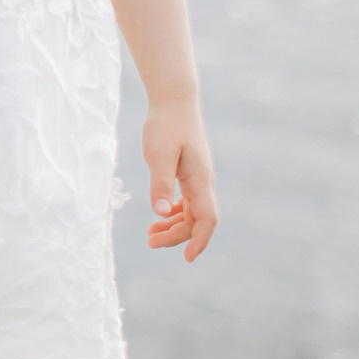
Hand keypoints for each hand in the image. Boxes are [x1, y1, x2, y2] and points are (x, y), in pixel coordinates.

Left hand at [141, 99, 217, 259]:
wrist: (174, 101)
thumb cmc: (166, 125)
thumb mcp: (159, 154)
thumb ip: (160, 183)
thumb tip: (159, 212)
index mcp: (200, 179)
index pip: (207, 218)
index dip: (200, 240)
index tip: (187, 258)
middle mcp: (203, 181)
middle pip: (197, 220)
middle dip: (177, 236)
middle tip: (150, 242)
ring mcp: (198, 177)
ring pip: (191, 212)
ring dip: (173, 226)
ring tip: (150, 234)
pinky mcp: (189, 172)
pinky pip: (186, 201)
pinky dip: (173, 213)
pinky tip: (159, 216)